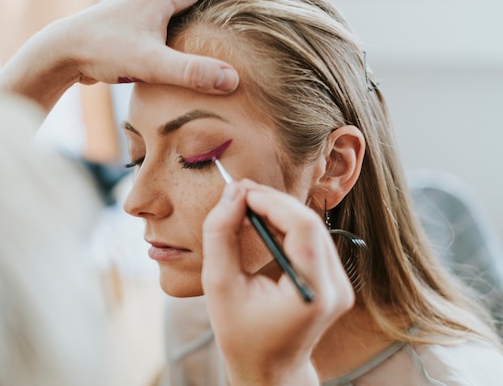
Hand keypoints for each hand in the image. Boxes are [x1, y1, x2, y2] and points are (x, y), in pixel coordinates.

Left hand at [0, 0, 286, 109]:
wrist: (63, 50)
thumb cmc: (101, 49)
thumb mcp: (148, 62)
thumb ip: (189, 71)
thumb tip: (233, 79)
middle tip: (273, 2)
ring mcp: (154, 6)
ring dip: (226, 3)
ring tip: (249, 19)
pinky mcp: (147, 22)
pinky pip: (186, 14)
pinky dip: (207, 19)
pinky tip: (211, 41)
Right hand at [202, 180, 354, 385]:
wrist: (269, 369)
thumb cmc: (241, 334)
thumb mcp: (219, 285)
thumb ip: (221, 236)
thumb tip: (232, 193)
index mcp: (313, 294)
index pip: (303, 228)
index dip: (272, 201)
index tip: (240, 192)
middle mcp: (336, 287)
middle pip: (311, 223)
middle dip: (273, 201)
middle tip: (239, 192)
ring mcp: (341, 284)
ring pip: (313, 227)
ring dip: (279, 210)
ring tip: (246, 203)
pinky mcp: (335, 280)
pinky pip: (313, 239)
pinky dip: (287, 224)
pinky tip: (262, 219)